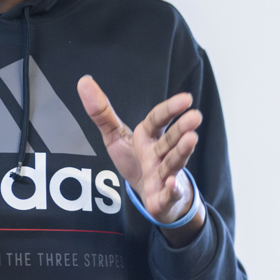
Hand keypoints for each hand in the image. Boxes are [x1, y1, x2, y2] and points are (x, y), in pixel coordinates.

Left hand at [77, 76, 204, 244]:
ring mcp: (163, 175)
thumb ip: (101, 113)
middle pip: (170, 140)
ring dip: (182, 152)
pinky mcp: (163, 199)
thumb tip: (84, 81)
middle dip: (182, 129)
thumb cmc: (135, 162)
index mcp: (148, 136)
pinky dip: (171, 190)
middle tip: (195, 116)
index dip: (170, 109)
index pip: (159, 119)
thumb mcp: (115, 136)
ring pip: (173, 163)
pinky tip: (171, 184)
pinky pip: (168, 195)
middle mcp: (159, 153)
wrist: (150, 196)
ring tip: (192, 139)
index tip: (186, 98)